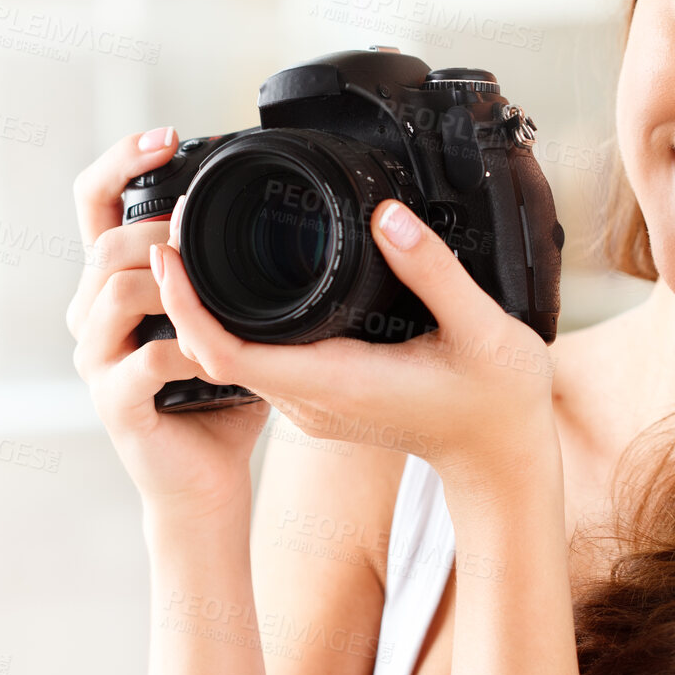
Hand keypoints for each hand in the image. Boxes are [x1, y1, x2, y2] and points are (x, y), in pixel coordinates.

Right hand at [66, 126, 271, 523]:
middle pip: (103, 242)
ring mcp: (96, 359)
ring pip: (116, 290)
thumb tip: (275, 207)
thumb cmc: (219, 396)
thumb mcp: (227, 315)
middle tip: (203, 231)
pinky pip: (146, 359)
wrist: (207, 479)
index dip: (121, 161)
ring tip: (219, 296)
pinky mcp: (114, 402)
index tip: (168, 137)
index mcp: (112, 283)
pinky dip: (188, 351)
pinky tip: (218, 357)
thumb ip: (229, 266)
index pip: (94, 203)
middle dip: (156, 229)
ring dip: (174, 286)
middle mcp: (91, 315)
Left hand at [152, 196, 559, 496]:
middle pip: (216, 351)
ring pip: (233, 356)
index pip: (227, 352)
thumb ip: (433, 270)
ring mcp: (313, 403)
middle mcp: (311, 400)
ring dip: (204, 308)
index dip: (187, 305)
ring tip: (194, 243)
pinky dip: (234, 322)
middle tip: (174, 226)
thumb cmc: (499, 401)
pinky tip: (237, 281)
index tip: (171, 251)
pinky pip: (258, 359)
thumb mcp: (483, 329)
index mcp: (335, 384)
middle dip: (183, 293)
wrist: (504, 458)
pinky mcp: (322, 396)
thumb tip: (385, 216)